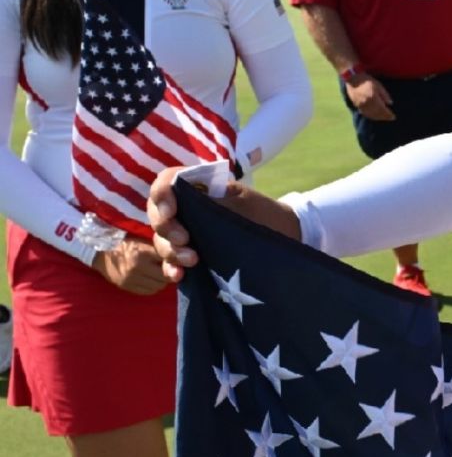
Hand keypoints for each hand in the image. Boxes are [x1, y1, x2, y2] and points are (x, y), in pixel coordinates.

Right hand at [92, 238, 173, 295]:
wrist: (99, 250)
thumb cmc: (125, 242)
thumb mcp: (142, 239)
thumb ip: (160, 249)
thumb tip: (182, 258)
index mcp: (142, 251)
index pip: (169, 261)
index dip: (176, 261)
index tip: (181, 261)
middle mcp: (137, 267)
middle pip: (167, 276)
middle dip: (170, 272)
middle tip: (166, 266)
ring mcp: (131, 279)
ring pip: (160, 286)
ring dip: (162, 280)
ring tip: (156, 271)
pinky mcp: (127, 287)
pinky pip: (149, 291)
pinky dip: (153, 286)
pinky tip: (149, 278)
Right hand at [145, 165, 302, 274]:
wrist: (287, 238)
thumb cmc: (267, 215)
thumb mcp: (242, 206)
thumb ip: (212, 203)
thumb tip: (183, 201)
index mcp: (200, 188)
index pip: (168, 182)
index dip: (162, 194)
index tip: (171, 211)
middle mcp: (189, 209)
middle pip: (159, 213)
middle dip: (166, 227)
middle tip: (185, 239)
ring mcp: (189, 233)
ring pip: (163, 239)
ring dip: (171, 250)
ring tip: (193, 260)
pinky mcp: (193, 255)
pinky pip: (172, 261)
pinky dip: (171, 268)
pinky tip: (178, 275)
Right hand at [346, 74, 397, 121]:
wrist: (353, 79)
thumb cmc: (367, 81)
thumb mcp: (379, 86)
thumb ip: (385, 95)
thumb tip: (390, 103)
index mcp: (373, 98)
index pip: (383, 110)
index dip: (388, 115)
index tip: (393, 117)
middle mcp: (367, 104)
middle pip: (377, 114)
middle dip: (384, 117)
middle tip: (390, 118)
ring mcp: (361, 105)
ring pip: (371, 115)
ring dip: (378, 118)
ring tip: (383, 118)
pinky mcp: (357, 105)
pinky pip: (365, 113)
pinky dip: (371, 116)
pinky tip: (375, 116)